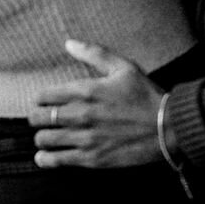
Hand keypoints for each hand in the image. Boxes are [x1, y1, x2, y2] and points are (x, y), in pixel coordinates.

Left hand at [30, 40, 163, 169]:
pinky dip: (45, 159)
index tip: (42, 102)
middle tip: (41, 119)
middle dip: (36, 117)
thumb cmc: (146, 95)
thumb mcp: (124, 67)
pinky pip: (58, 161)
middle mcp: (82, 115)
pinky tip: (44, 157)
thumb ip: (94, 53)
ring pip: (44, 139)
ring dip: (41, 137)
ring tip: (44, 137)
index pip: (45, 95)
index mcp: (87, 90)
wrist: (168, 128)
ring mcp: (86, 138)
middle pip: (40, 117)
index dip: (38, 99)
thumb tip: (69, 43)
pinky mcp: (92, 159)